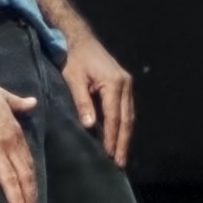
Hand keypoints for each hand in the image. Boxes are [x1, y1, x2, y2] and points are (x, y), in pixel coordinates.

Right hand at [0, 72, 38, 202]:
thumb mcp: (6, 97)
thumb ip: (20, 104)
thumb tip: (33, 102)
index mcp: (16, 134)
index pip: (28, 163)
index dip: (32, 182)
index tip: (35, 198)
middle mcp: (8, 145)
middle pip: (23, 175)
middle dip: (28, 197)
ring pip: (9, 179)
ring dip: (16, 200)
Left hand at [61, 37, 135, 165]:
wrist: (80, 39)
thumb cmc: (73, 58)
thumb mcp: (73, 79)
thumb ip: (82, 102)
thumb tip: (89, 125)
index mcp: (114, 83)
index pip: (114, 117)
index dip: (112, 137)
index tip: (109, 155)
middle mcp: (125, 84)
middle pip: (126, 119)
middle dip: (123, 142)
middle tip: (120, 163)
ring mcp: (127, 84)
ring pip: (129, 116)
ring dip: (125, 136)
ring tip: (121, 156)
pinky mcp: (124, 85)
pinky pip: (126, 109)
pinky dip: (123, 125)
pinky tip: (119, 138)